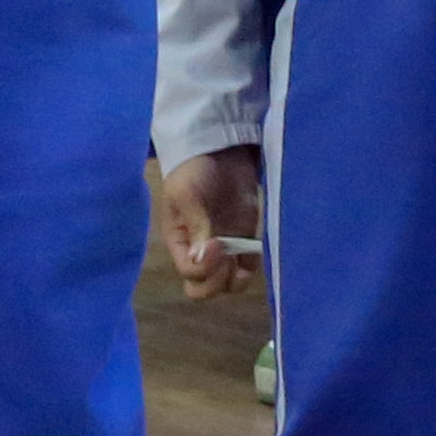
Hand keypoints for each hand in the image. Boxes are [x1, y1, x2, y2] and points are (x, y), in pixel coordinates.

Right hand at [158, 143, 265, 299]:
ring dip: (236, 279)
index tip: (216, 244)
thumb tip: (200, 259)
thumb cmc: (194, 169)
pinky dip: (252, 266)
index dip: (203, 268)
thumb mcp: (186, 193)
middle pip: (205, 288)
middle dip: (217, 282)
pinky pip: (249, 266)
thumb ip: (195, 225)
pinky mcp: (245, 237)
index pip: (189, 274)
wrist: (220, 147)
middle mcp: (201, 251)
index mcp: (180, 242)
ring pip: (229, 283)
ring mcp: (225, 246)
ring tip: (242, 259)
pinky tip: (254, 251)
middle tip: (228, 258)